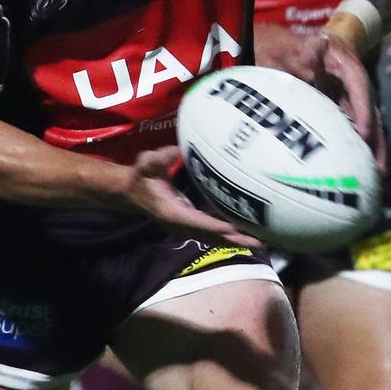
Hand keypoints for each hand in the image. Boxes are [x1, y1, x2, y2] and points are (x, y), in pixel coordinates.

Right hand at [125, 146, 261, 248]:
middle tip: (261, 241)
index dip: (217, 225)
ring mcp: (184, 228)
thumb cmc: (140, 177)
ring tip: (259, 240)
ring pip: (213, 238)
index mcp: (173, 213)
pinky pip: (210, 233)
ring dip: (235, 240)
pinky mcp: (187, 225)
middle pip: (212, 236)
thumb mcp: (147, 164)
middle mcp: (180, 226)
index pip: (199, 222)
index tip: (236, 227)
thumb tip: (177, 148)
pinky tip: (242, 231)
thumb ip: (161, 158)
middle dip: (235, 239)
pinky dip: (227, 234)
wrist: (129, 192)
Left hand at [255, 23, 384, 168]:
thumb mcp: (295, 46)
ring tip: (377, 174)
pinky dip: (358, 145)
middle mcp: (351, 81)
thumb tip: (316, 46)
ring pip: (365, 122)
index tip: (365, 132)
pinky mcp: (340, 108)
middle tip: (379, 166)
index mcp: (344, 63)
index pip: (359, 83)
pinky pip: (352, 127)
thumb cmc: (291, 46)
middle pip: (369, 109)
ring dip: (373, 147)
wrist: (286, 47)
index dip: (363, 108)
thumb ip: (307, 49)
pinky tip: (362, 168)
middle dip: (376, 138)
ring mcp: (347, 96)